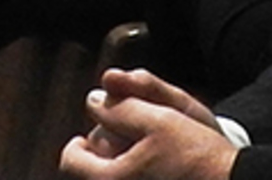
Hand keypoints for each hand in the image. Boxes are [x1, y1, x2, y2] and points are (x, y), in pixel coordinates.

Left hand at [61, 68, 234, 179]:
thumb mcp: (160, 119)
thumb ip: (120, 107)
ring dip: (125, 163)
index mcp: (110, 179)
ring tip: (154, 154)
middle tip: (138, 137)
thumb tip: (94, 100)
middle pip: (93, 171)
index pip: (72, 159)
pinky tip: (161, 171)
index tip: (101, 131)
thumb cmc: (198, 158)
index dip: (82, 139)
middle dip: (109, 149)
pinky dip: (139, 175)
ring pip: (115, 179)